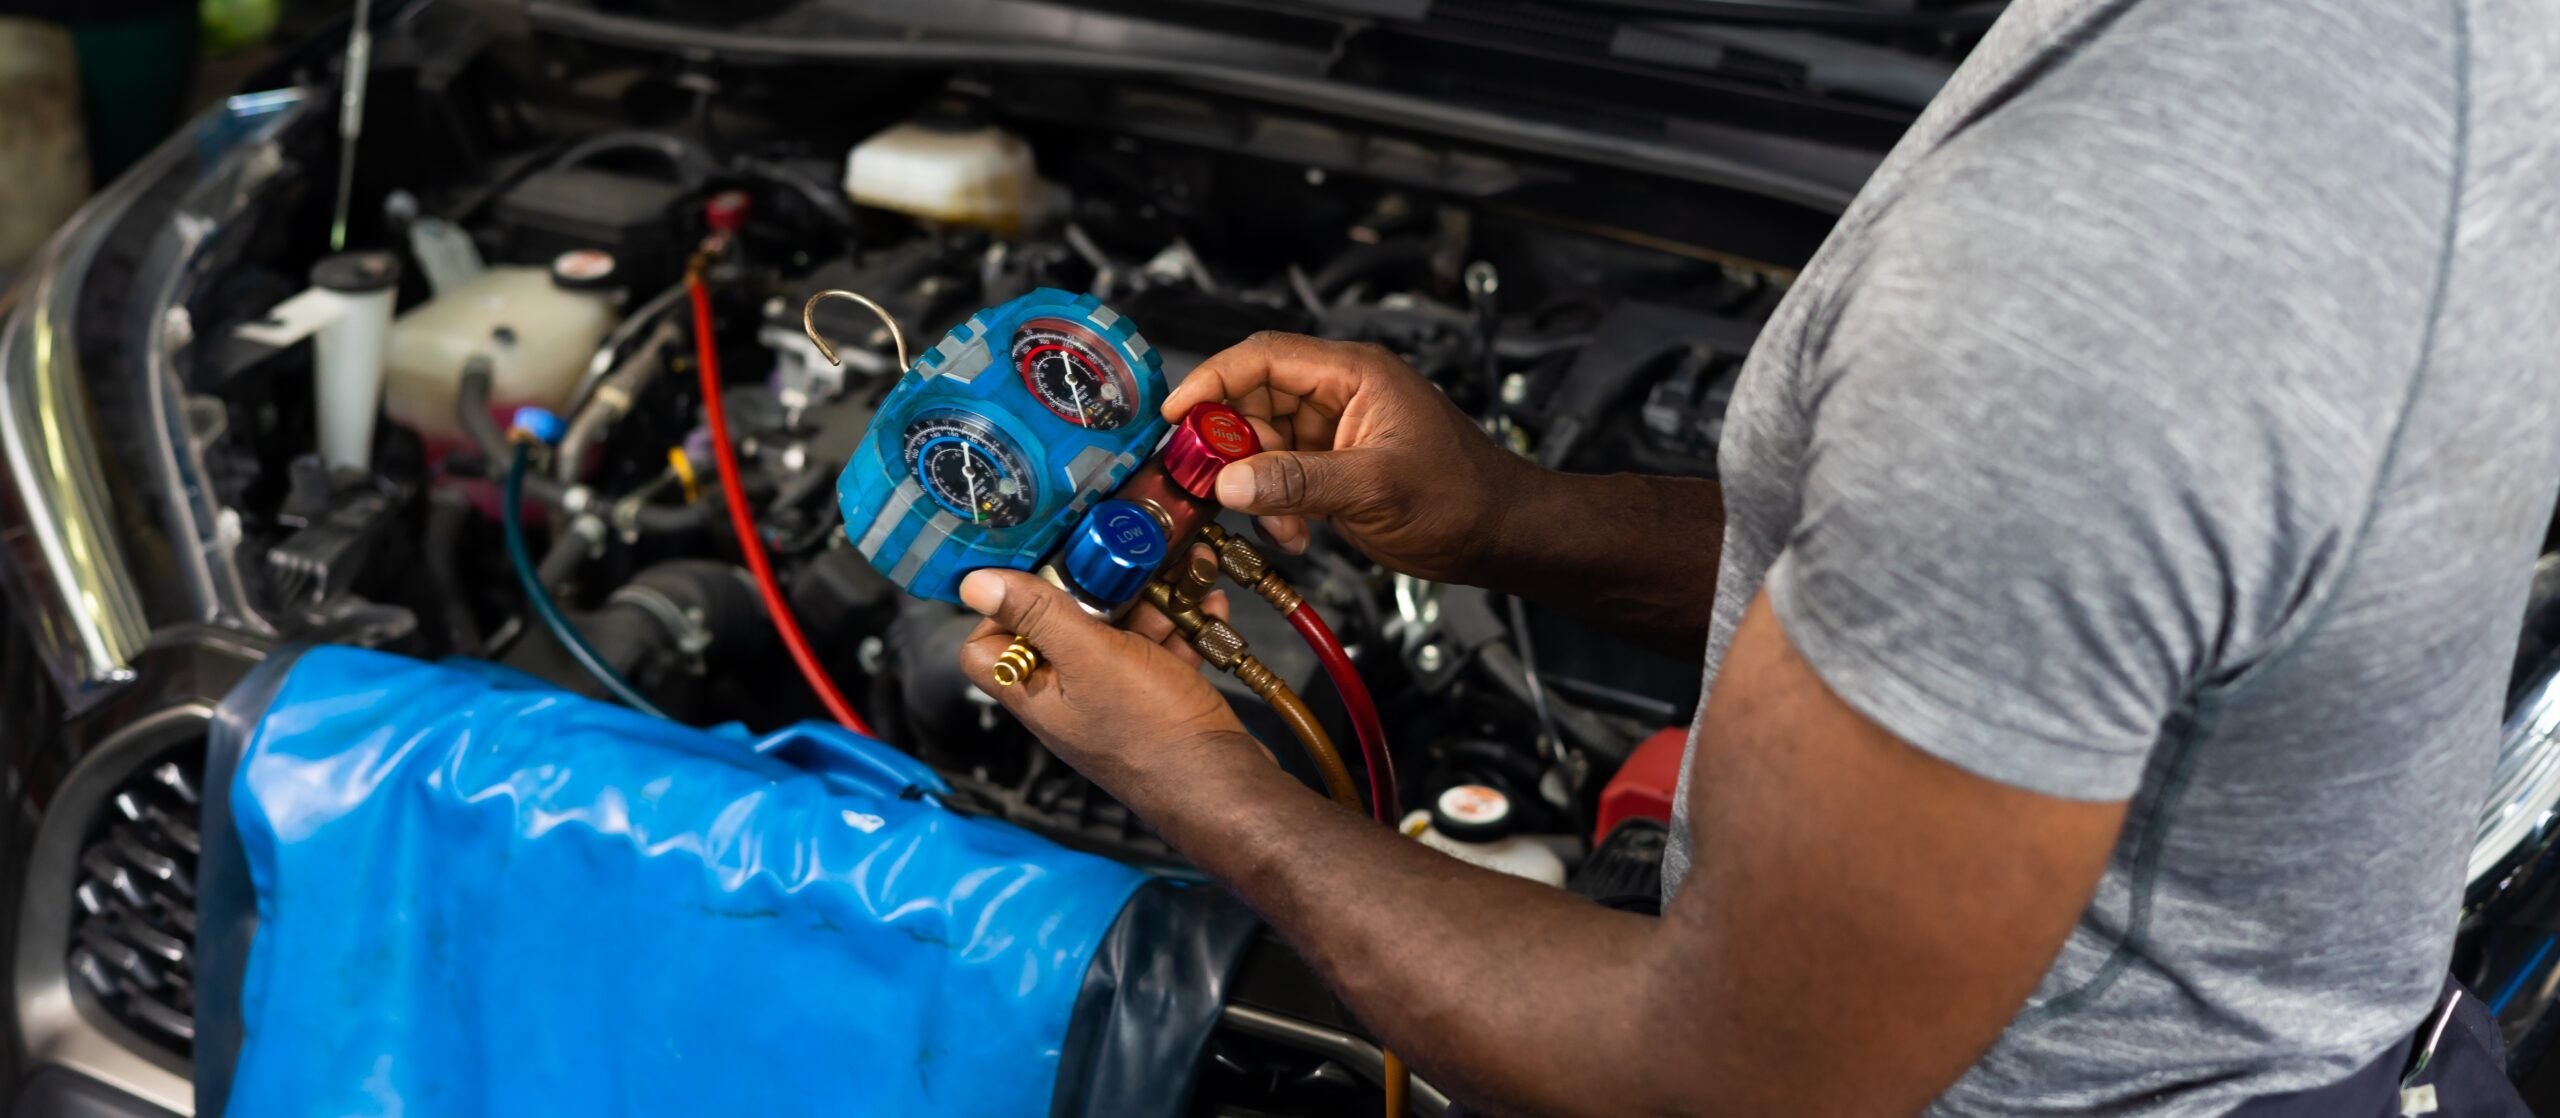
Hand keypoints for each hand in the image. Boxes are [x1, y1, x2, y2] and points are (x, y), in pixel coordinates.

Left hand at [956, 568, 1272, 802]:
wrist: (1222, 784)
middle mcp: (1068, 696)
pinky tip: (1206, 606)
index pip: (986, 648)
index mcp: (1037, 691)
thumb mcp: (1090, 657)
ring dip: (1150, 602)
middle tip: (1123, 564)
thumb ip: (1037, 615)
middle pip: (1061, 628)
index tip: (1037, 575)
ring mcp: (1113, 699)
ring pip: (1117, 634)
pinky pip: (1158, 650)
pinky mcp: (1155, 699)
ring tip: (1183, 575)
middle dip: (1097, 590)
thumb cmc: (1153, 731)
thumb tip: (974, 583)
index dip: (1003, 608)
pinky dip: (1179, 625)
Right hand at [1164, 332, 1533, 583]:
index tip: (1176, 414)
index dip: (1212, 381)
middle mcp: (1340, 393)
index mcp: (1354, 373)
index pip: (1263, 357)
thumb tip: (1230, 481)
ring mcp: (1336, 429)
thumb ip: (1297, 482)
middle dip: (1231, 446)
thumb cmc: (1462, 496)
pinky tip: (1294, 532)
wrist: (1499, 534)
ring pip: (1263, 443)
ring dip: (1256, 485)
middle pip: (1253, 400)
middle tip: (1215, 482)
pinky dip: (1276, 504)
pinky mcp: (1335, 464)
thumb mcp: (1373, 487)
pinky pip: (1282, 474)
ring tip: (1277, 521)